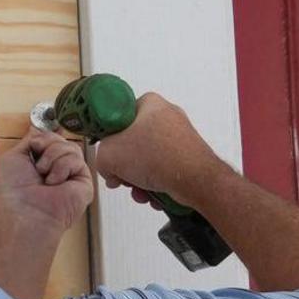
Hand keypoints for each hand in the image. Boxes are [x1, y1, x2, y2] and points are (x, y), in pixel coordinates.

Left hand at [0, 125, 91, 236]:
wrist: (26, 212)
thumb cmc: (14, 190)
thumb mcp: (15, 157)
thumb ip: (30, 141)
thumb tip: (38, 128)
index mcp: (39, 162)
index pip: (49, 138)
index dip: (44, 136)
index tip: (35, 144)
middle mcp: (56, 168)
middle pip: (60, 138)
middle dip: (46, 145)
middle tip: (36, 165)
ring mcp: (71, 174)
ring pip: (69, 146)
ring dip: (52, 157)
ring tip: (44, 176)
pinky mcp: (84, 181)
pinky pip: (76, 158)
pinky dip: (61, 167)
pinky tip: (54, 183)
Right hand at [86, 91, 223, 199]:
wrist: (198, 181)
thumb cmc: (160, 158)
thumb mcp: (110, 155)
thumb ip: (101, 159)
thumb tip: (109, 170)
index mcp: (150, 103)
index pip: (119, 116)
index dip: (109, 137)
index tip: (107, 152)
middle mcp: (167, 116)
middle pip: (133, 141)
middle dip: (126, 165)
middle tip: (122, 176)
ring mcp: (180, 137)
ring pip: (149, 159)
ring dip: (139, 179)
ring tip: (140, 191)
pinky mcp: (189, 156)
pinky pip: (164, 169)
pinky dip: (157, 184)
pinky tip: (154, 195)